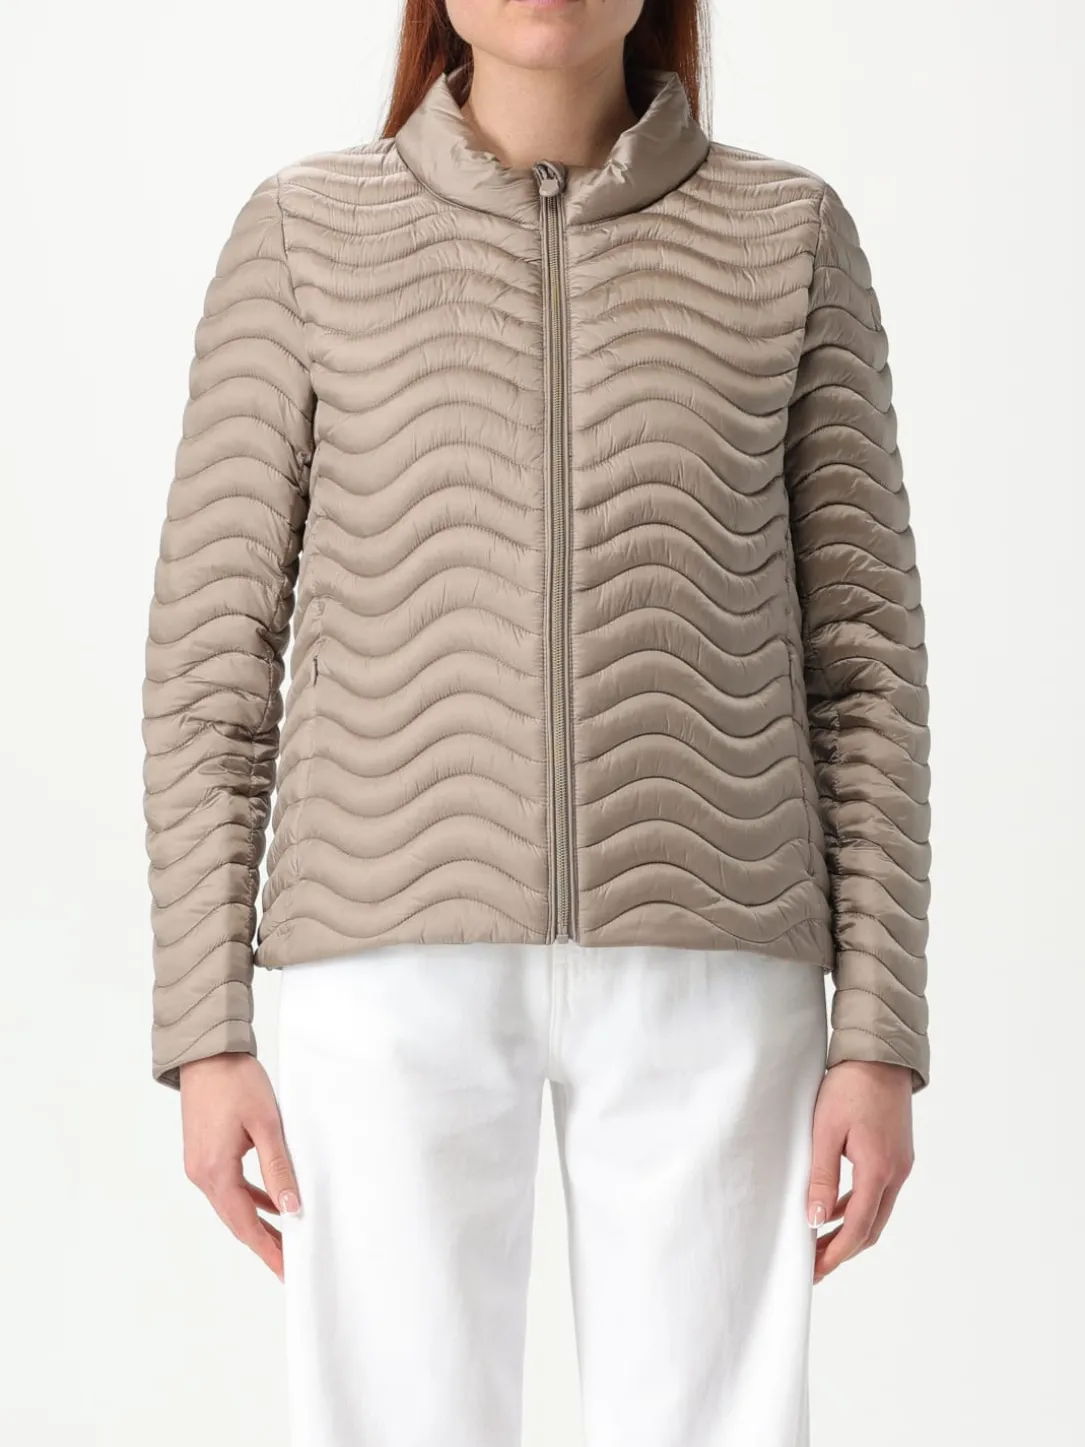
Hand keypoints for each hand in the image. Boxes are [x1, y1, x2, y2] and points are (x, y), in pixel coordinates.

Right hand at [179, 1053, 300, 1280]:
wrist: (207, 1052)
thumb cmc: (236, 1081)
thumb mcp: (266, 1123)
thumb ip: (278, 1166)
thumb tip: (291, 1206)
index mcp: (215, 1171)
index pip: (245, 1224)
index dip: (268, 1248)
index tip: (286, 1271)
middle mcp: (201, 1174)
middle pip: (236, 1220)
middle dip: (264, 1243)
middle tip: (290, 1264)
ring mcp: (200, 1164)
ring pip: (232, 1205)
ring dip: (257, 1222)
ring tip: (285, 1239)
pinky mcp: (204, 1153)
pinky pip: (228, 1187)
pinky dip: (249, 1199)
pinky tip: (270, 1202)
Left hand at [806, 1060, 913, 1282]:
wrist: (880, 1056)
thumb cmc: (850, 1087)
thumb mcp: (825, 1130)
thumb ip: (822, 1176)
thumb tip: (816, 1219)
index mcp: (879, 1170)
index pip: (858, 1228)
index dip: (837, 1253)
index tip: (815, 1271)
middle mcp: (896, 1173)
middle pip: (872, 1227)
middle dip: (843, 1250)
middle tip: (815, 1265)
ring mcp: (900, 1164)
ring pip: (877, 1212)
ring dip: (851, 1231)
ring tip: (820, 1242)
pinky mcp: (897, 1155)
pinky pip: (879, 1193)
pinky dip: (858, 1208)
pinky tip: (836, 1209)